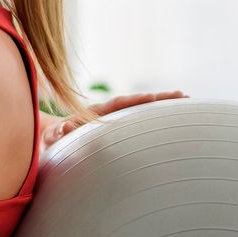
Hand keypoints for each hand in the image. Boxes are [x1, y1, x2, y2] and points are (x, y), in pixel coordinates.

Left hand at [42, 90, 188, 147]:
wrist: (52, 138)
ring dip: (161, 107)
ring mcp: (116, 120)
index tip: (151, 97)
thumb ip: (59, 133)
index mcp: (96, 113)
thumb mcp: (54, 137)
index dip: (135, 101)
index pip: (119, 104)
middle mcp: (109, 113)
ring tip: (185, 101)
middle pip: (137, 103)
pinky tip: (176, 118)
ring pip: (141, 111)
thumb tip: (65, 128)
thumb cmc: (53, 140)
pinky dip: (156, 119)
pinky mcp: (120, 128)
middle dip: (158, 99)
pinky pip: (140, 122)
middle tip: (182, 96)